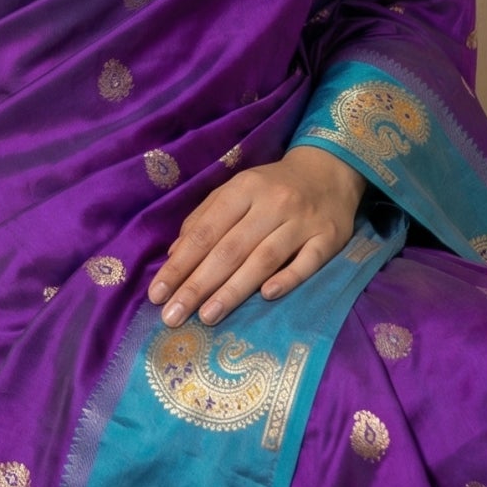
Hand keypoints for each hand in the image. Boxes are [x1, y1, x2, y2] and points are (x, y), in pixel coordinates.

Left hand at [147, 145, 368, 327]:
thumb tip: (174, 255)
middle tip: (173, 315)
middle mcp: (271, 204)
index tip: (157, 293)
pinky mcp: (328, 237)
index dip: (180, 264)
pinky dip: (288, 279)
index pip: (205, 231)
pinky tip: (266, 297)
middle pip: (230, 249)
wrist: (329, 170)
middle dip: (198, 284)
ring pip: (264, 259)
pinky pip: (308, 262)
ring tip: (206, 317)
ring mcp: (302, 221)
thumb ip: (204, 218)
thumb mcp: (236, 190)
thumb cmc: (273, 187)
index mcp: (243, 189)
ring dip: (233, 289)